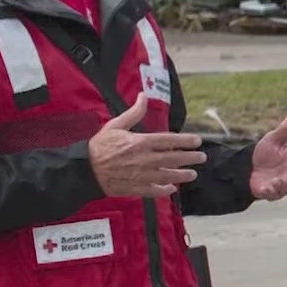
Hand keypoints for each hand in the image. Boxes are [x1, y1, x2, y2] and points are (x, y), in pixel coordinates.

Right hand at [87, 97, 205, 197]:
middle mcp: (144, 159)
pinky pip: (153, 190)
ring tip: (193, 174)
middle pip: (173, 159)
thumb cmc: (100, 145)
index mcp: (141, 142)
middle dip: (190, 158)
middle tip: (202, 158)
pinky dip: (164, 190)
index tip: (198, 141)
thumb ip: (134, 112)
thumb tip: (144, 95)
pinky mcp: (134, 187)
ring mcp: (141, 175)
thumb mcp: (116, 125)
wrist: (84, 169)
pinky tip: (172, 189)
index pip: (169, 141)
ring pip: (167, 176)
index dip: (185, 141)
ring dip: (182, 175)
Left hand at [250, 111, 286, 199]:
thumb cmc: (265, 153)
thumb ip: (285, 129)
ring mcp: (283, 183)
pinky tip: (266, 187)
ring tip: (278, 180)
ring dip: (284, 183)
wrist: (248, 168)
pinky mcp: (272, 192)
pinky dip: (271, 192)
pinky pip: (274, 194)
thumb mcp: (273, 139)